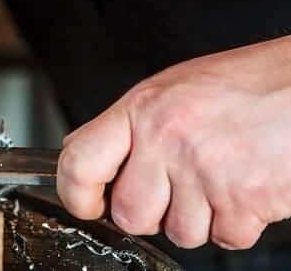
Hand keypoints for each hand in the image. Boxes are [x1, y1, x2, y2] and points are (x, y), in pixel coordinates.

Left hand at [56, 36, 290, 249]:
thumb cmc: (247, 83)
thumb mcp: (172, 89)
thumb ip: (128, 125)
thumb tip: (85, 153)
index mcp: (144, 108)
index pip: (80, 161)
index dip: (75, 193)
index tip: (85, 202)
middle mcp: (168, 139)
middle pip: (130, 214)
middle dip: (149, 212)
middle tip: (172, 190)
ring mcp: (206, 171)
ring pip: (179, 233)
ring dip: (198, 218)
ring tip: (217, 179)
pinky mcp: (246, 199)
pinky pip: (225, 238)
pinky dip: (236, 223)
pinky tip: (244, 188)